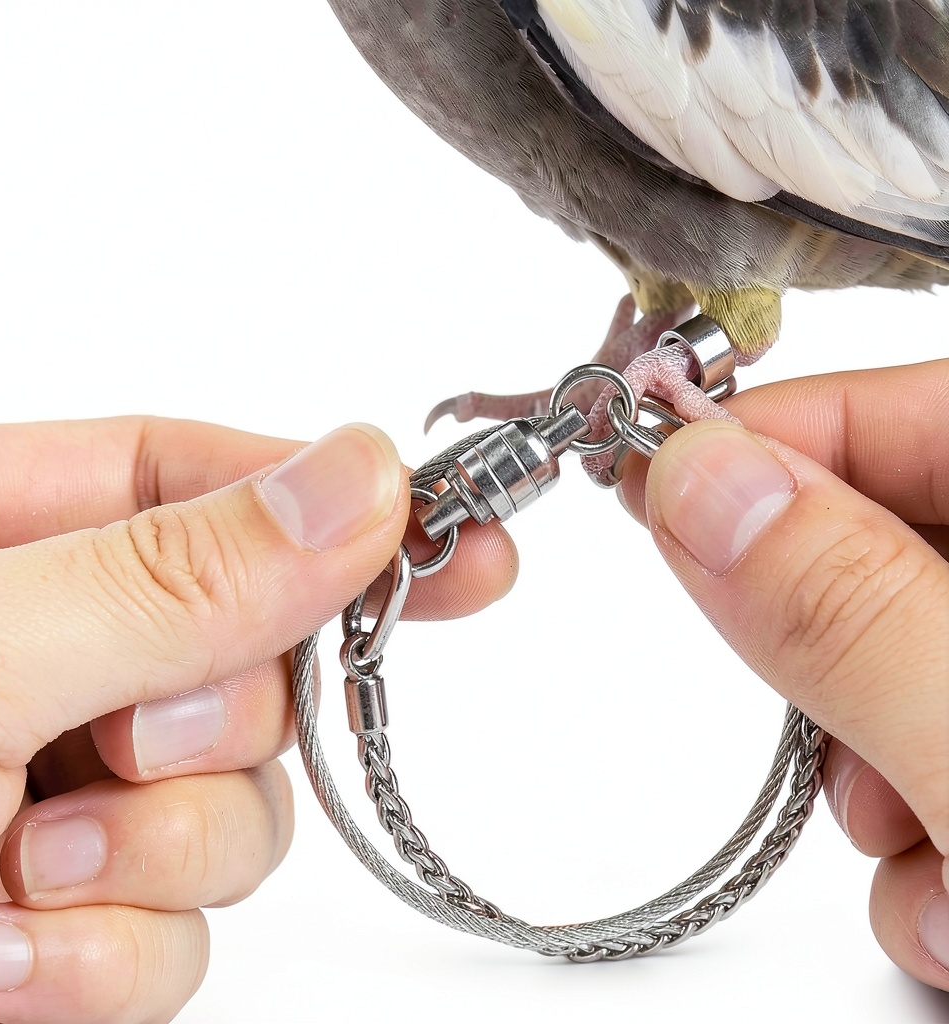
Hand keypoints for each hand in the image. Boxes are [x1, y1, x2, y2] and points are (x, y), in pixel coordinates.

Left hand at [0, 417, 515, 1022]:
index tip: (458, 542)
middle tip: (134, 746)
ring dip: (153, 854)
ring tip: (10, 881)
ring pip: (232, 804)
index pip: (206, 478)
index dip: (337, 508)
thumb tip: (359, 479)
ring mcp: (51, 788)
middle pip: (244, 652)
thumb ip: (178, 571)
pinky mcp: (63, 918)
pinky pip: (180, 926)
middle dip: (214, 720)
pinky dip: (107, 958)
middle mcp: (27, 650)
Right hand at [620, 359, 948, 990]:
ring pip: (891, 665)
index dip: (767, 438)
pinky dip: (915, 837)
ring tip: (933, 870)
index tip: (646, 481)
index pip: (907, 407)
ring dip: (866, 774)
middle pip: (883, 544)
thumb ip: (852, 613)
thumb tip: (697, 482)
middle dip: (822, 654)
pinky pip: (927, 750)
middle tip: (830, 744)